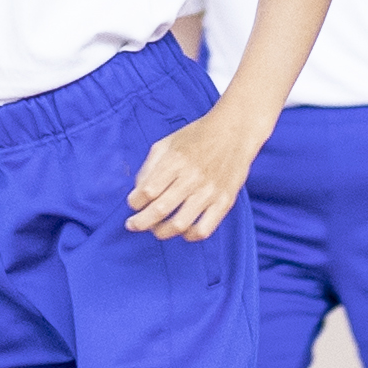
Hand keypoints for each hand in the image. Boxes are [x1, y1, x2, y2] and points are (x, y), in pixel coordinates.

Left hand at [125, 108, 259, 242]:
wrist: (234, 132)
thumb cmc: (196, 137)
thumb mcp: (166, 143)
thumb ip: (149, 168)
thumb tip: (138, 194)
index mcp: (175, 161)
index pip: (147, 191)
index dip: (134, 202)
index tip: (134, 203)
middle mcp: (192, 178)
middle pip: (159, 210)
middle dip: (140, 222)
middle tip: (133, 224)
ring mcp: (209, 192)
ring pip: (179, 224)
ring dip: (161, 231)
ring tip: (156, 229)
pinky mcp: (224, 202)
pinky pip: (204, 230)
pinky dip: (188, 236)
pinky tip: (182, 230)